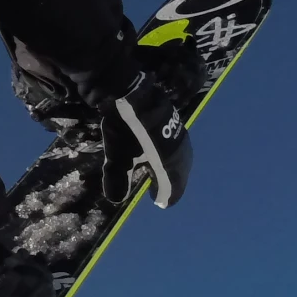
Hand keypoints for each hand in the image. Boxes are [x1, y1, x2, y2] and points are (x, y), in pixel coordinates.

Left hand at [99, 65, 191, 208]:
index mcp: (170, 162)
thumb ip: (118, 178)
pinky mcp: (174, 122)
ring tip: (163, 175)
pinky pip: (177, 145)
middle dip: (173, 184)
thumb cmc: (125, 129)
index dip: (167, 195)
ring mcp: (179, 134)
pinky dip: (172, 154)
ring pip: (181, 158)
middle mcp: (180, 150)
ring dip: (174, 169)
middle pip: (180, 172)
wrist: (132, 94)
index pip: (172, 184)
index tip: (160, 203)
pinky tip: (163, 153)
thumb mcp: (118, 156)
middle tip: (163, 193)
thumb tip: (116, 199)